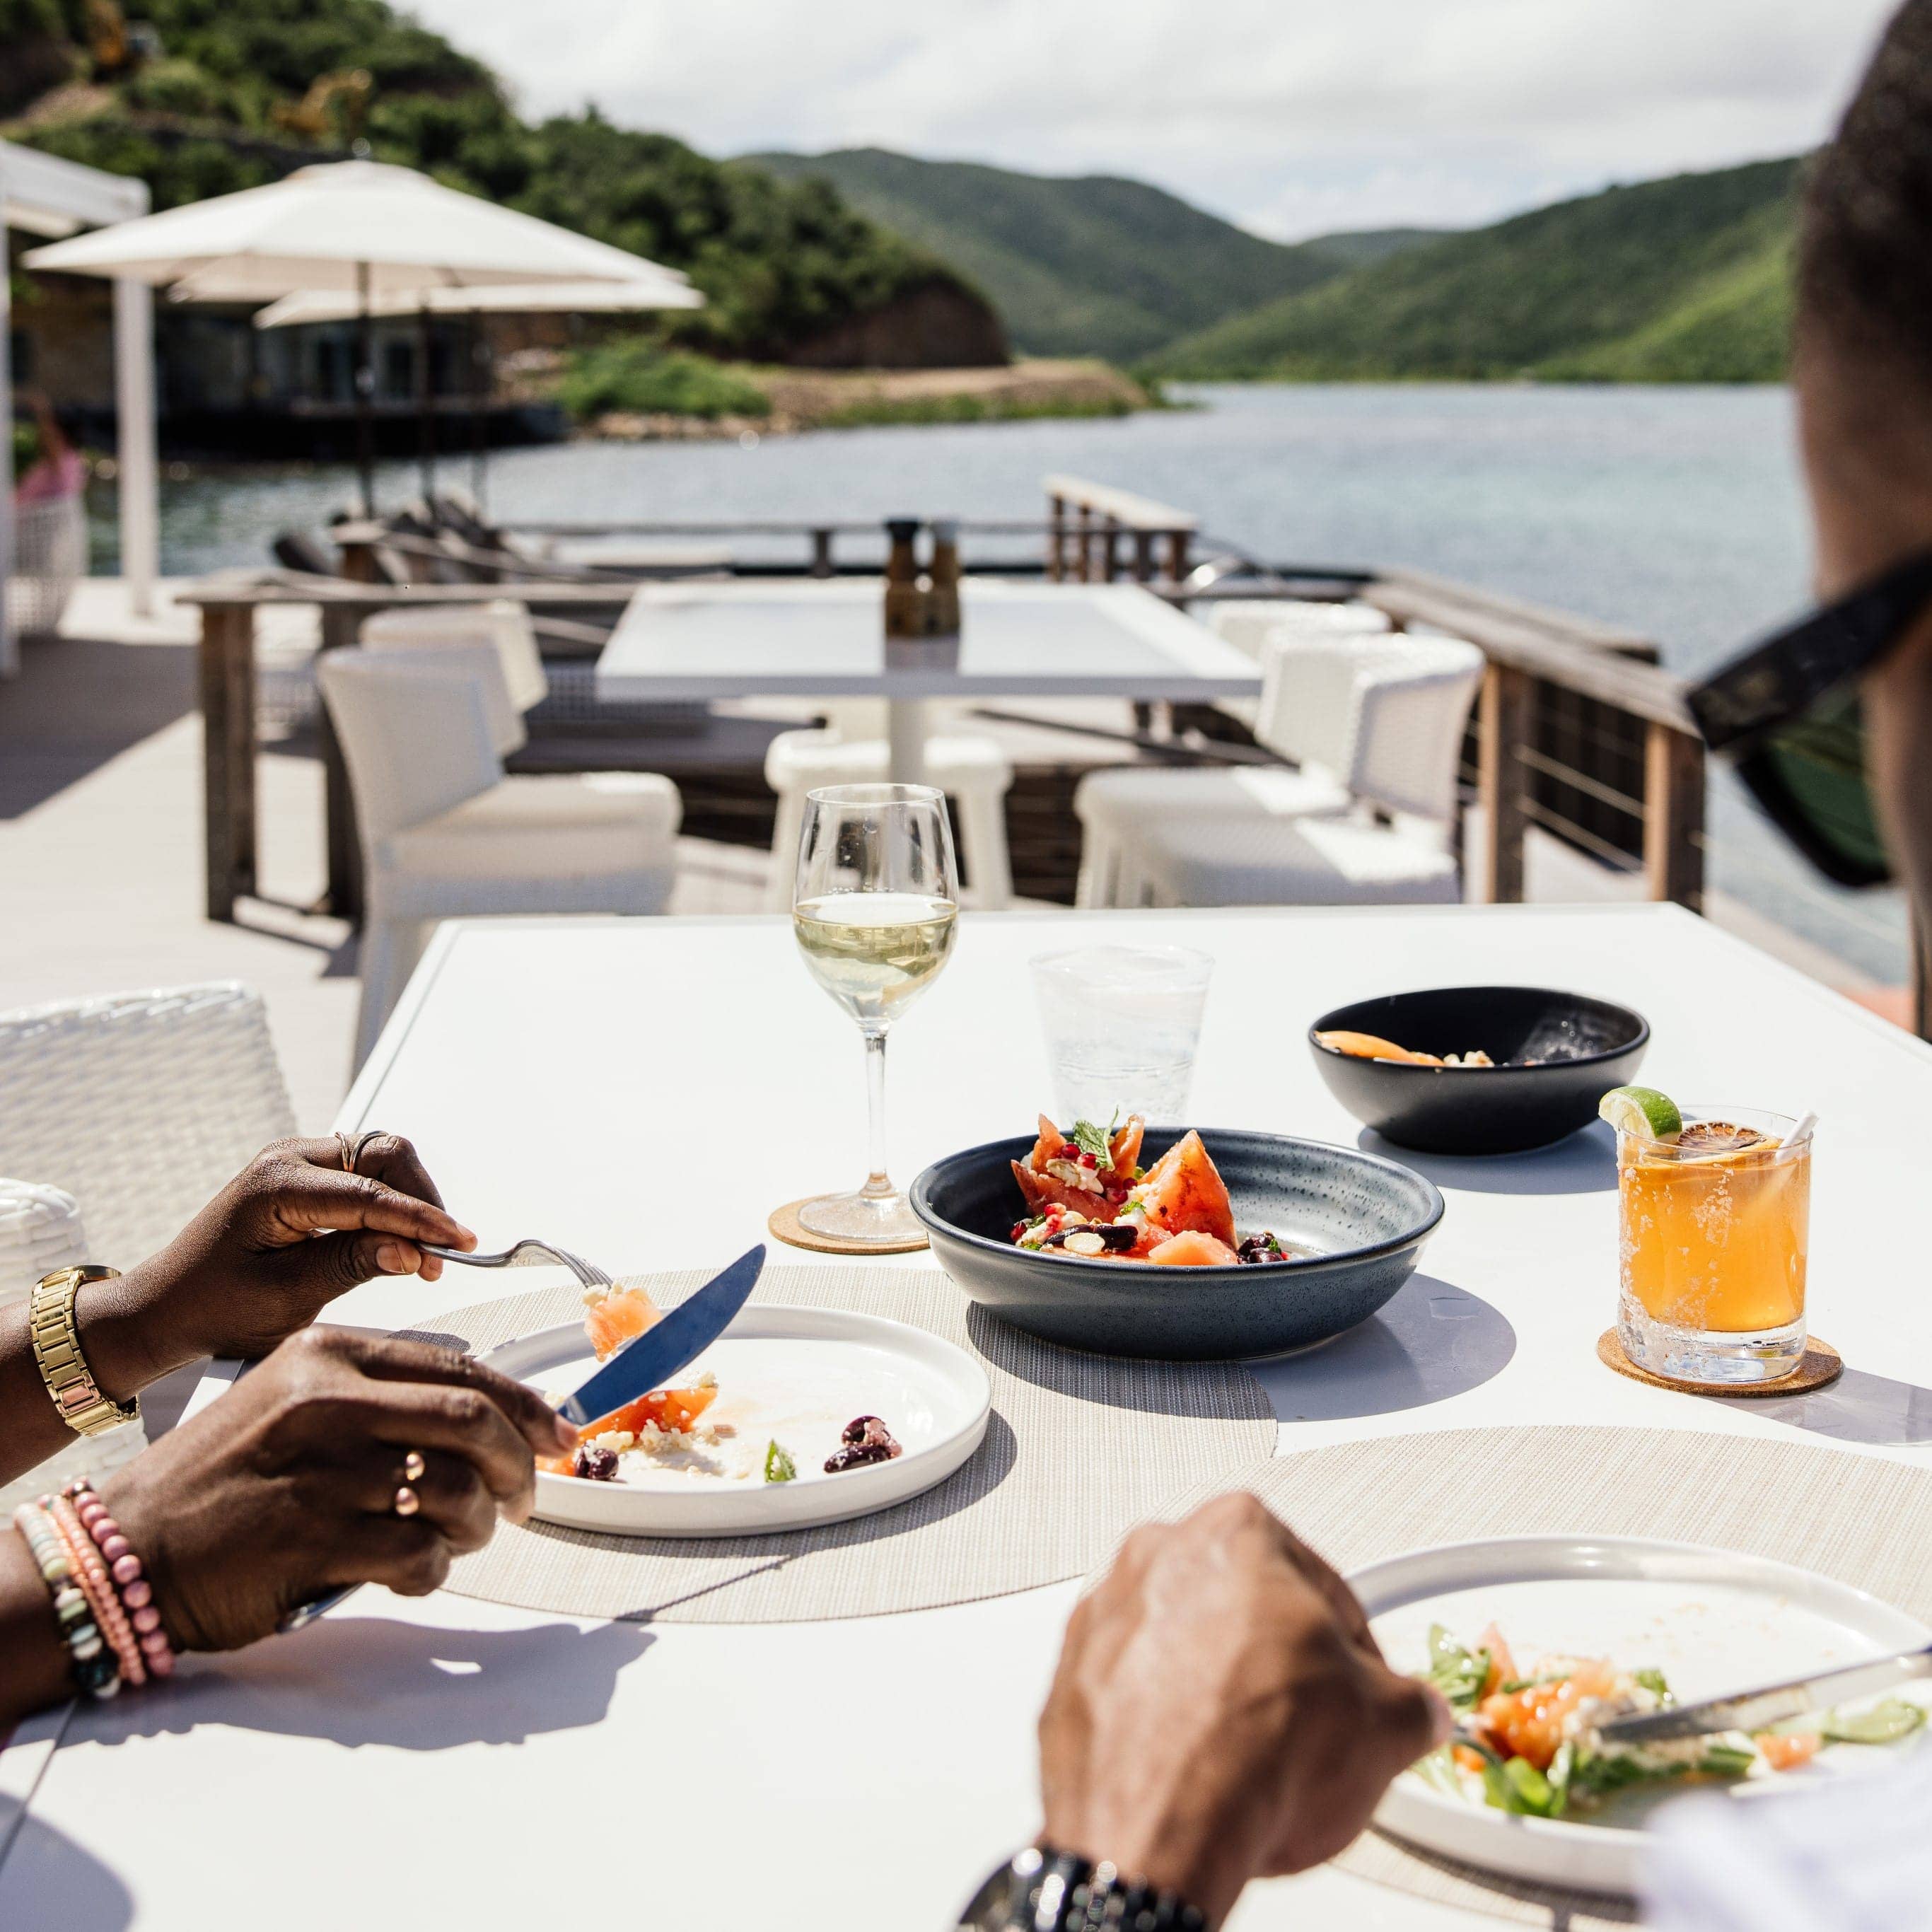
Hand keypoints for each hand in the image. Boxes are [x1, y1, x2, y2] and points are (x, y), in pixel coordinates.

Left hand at [85, 1134, 475, 1395]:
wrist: (167, 1308)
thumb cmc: (213, 1307)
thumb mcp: (284, 1298)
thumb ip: (351, 1267)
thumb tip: (412, 1253)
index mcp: (276, 1185)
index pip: (369, 1193)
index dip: (421, 1220)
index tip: (460, 1243)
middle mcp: (288, 1159)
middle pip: (385, 1154)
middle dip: (422, 1201)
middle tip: (440, 1254)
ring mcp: (299, 1162)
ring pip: (383, 1159)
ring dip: (412, 1200)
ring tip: (423, 1254)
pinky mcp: (309, 1177)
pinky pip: (368, 1173)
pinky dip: (393, 1202)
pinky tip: (400, 1241)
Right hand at [100, 1328, 577, 1650]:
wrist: (127, 1547)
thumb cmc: (226, 1478)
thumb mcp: (295, 1400)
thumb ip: (383, 1397)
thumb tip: (491, 1416)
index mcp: (330, 1352)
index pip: (462, 1367)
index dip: (526, 1407)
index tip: (559, 1437)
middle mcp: (327, 1399)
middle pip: (473, 1419)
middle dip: (518, 1466)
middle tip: (523, 1500)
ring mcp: (320, 1468)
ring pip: (455, 1489)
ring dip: (477, 1524)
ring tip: (462, 1538)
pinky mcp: (311, 1538)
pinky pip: (419, 1555)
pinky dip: (434, 1570)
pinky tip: (413, 1573)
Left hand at [1038, 1493, 1449, 1926]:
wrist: (1157, 1826)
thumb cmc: (1252, 1753)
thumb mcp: (1384, 1725)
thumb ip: (1409, 1704)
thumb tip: (1412, 1714)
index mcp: (1237, 1530)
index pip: (1322, 1587)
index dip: (1356, 1653)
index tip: (1364, 1690)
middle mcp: (1158, 1554)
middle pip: (1245, 1611)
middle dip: (1278, 1666)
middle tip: (1310, 1728)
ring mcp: (1104, 1615)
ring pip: (1183, 1649)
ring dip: (1216, 1693)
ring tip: (1250, 1761)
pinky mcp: (1068, 1678)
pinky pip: (1133, 1693)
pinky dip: (1161, 1725)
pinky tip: (1196, 1773)